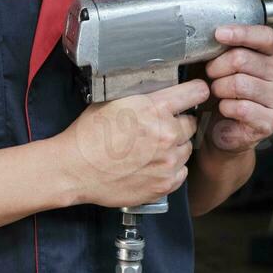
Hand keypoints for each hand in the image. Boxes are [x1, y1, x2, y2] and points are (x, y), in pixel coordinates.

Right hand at [59, 78, 207, 208]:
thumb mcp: (114, 100)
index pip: (196, 91)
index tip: (195, 93)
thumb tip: (163, 88)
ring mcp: (167, 162)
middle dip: (177, 123)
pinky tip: (150, 165)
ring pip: (186, 148)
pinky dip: (170, 168)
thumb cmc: (89, 135)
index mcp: (154, 108)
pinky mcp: (165, 184)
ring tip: (150, 149)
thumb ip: (144, 96)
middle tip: (158, 128)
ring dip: (175, 147)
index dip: (196, 91)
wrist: (75, 169)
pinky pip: (181, 171)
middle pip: (191, 123)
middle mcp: (166, 134)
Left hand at [202, 0, 272, 154]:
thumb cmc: (217, 89)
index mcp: (268, 53)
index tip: (218, 33)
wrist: (219, 131)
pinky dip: (225, 107)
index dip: (241, 33)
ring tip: (215, 92)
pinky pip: (241, 108)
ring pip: (240, 84)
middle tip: (209, 73)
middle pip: (244, 59)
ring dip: (218, 88)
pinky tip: (222, 109)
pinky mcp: (269, 121)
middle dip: (217, 66)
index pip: (264, 36)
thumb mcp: (214, 51)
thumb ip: (221, 15)